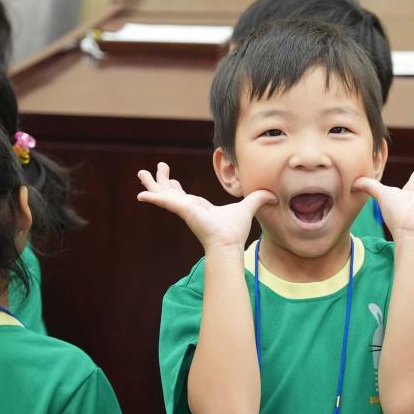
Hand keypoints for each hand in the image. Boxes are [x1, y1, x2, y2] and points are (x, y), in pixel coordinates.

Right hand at [137, 162, 275, 251]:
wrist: (228, 244)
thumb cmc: (234, 232)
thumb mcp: (247, 207)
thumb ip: (258, 199)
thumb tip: (273, 195)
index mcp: (198, 207)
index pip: (183, 196)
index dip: (176, 187)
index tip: (171, 179)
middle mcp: (188, 208)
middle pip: (169, 192)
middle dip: (160, 181)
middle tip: (152, 170)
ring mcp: (183, 209)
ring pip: (163, 193)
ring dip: (151, 183)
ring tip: (140, 172)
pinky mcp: (181, 209)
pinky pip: (163, 201)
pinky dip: (152, 197)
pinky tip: (140, 194)